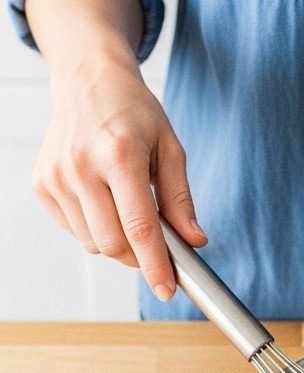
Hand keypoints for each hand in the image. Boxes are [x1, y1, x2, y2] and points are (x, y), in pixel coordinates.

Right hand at [32, 51, 206, 298]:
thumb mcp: (170, 149)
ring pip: (92, 243)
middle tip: (156, 247)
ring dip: (116, 240)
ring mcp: (56, 176)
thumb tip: (194, 242)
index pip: (139, 227)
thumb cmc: (134, 114)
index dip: (155, 265)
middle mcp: (82, 165)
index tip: (167, 289)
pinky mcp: (42, 184)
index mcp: (120, 153)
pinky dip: (94, 227)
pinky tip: (103, 199)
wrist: (89, 83)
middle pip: (113, 244)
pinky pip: (74, 230)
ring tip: (126, 207)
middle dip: (139, 257)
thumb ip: (181, 200)